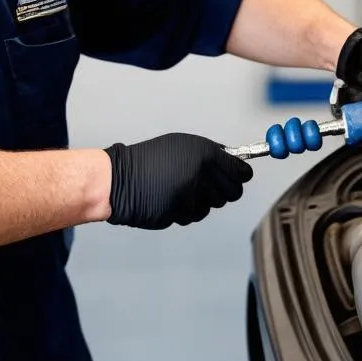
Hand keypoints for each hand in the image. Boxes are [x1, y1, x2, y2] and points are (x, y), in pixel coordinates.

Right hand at [104, 133, 252, 229]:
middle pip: (233, 192)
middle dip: (225, 190)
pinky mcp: (180, 213)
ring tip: (182, 189)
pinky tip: (171, 199)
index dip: (242, 175)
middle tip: (211, 186)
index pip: (240, 171)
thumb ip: (210, 154)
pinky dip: (186, 210)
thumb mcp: (181, 145)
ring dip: (204, 201)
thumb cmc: (149, 161)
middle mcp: (200, 174)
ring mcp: (190, 196)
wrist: (119, 180)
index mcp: (203, 154)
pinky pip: (194, 216)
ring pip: (213, 206)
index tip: (240, 176)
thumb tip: (233, 161)